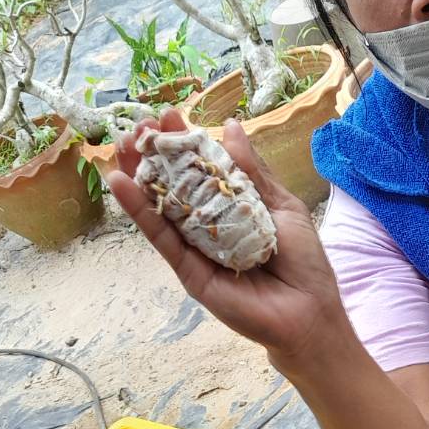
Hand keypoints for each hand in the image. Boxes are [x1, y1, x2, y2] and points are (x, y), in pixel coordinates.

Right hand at [108, 107, 346, 365]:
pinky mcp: (188, 272)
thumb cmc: (303, 262)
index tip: (169, 115)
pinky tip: (120, 184)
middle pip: (176, 186)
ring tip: (122, 145)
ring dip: (139, 176)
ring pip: (161, 208)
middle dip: (156, 154)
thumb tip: (230, 126)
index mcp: (234, 207)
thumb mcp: (281, 205)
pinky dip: (139, 212)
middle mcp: (211, 226)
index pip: (203, 170)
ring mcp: (196, 249)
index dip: (185, 143)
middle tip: (139, 126)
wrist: (308, 312)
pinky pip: (161, 238)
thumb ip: (252, 171)